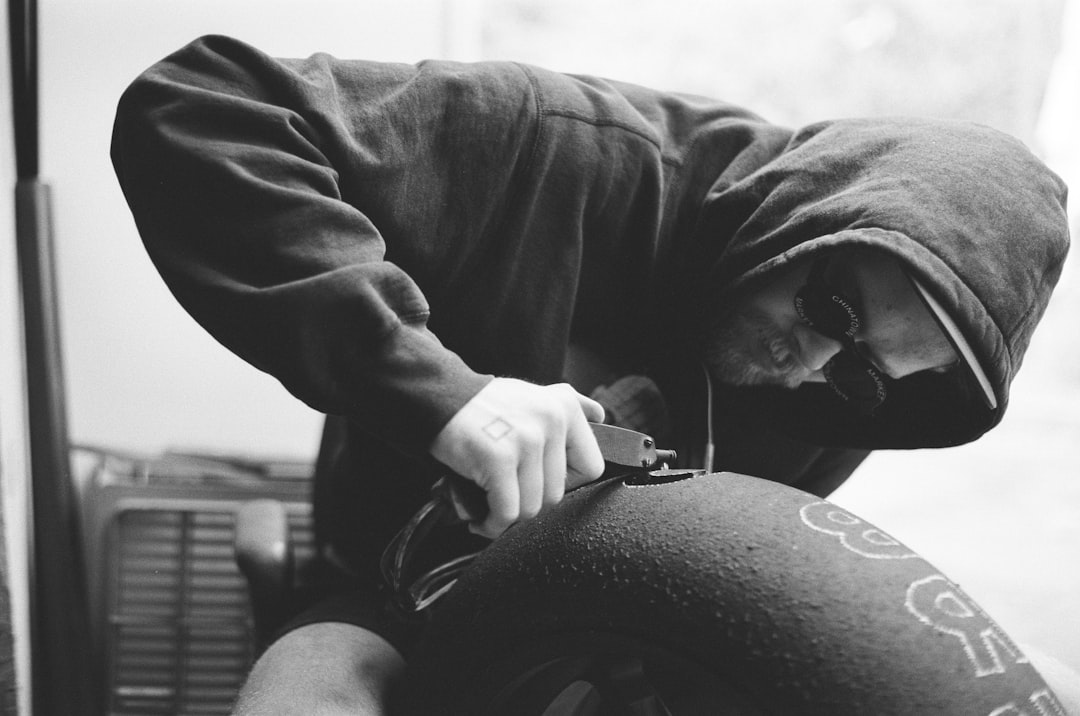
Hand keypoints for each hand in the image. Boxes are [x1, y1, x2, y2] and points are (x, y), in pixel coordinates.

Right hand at [429, 378, 605, 537]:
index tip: (539, 481)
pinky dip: (492, 524)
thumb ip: (571, 404)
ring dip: (509, 515)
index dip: (566, 483)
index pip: (590, 468)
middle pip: (557, 494)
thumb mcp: (535, 394)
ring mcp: (527, 441)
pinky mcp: (499, 459)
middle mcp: (551, 422)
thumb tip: (601, 415)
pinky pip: (507, 512)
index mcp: (565, 408)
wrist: (441, 399)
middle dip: (529, 501)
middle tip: (507, 494)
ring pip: (532, 507)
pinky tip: (480, 518)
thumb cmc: (486, 404)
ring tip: (491, 505)